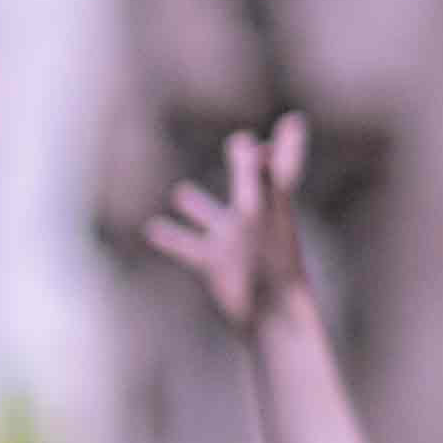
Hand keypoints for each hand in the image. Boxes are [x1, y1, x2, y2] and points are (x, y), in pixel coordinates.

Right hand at [143, 113, 312, 336]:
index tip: (292, 125)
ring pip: (209, 216)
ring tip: (180, 193)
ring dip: (196, 205)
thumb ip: (257, 173)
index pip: (276, 167)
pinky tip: (150, 229)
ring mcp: (230, 242)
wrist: (272, 317)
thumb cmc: (269, 262)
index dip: (282, 148)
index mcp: (270, 202)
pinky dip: (169, 237)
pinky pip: (186, 246)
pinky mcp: (212, 265)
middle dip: (242, 166)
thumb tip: (261, 138)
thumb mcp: (258, 209)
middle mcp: (251, 219)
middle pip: (244, 184)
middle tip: (239, 146)